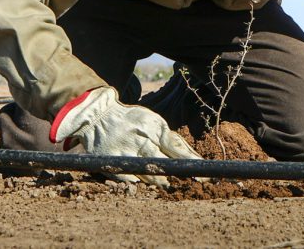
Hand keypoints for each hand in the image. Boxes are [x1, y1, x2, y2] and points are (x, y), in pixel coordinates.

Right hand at [49, 86, 201, 184]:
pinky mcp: (111, 163)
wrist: (99, 117)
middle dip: (175, 177)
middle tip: (185, 185)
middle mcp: (139, 140)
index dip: (190, 162)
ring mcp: (124, 153)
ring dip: (159, 182)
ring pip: (147, 175)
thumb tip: (192, 157)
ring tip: (168, 186)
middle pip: (162, 165)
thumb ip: (171, 140)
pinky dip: (139, 183)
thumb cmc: (132, 121)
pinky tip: (145, 184)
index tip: (204, 174)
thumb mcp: (154, 123)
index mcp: (153, 128)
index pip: (176, 148)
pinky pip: (129, 180)